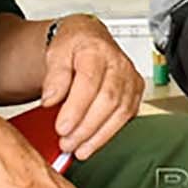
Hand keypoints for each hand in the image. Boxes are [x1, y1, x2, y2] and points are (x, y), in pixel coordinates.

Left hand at [40, 15, 144, 159]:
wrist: (89, 39)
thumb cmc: (74, 46)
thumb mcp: (55, 53)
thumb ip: (54, 76)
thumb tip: (51, 99)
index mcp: (97, 50)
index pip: (90, 81)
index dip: (76, 108)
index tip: (61, 127)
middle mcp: (119, 64)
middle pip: (108, 100)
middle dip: (86, 127)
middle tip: (66, 142)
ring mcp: (130, 79)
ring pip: (121, 112)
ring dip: (98, 135)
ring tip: (77, 148)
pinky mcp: (135, 93)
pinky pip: (126, 118)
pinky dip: (108, 134)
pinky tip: (92, 143)